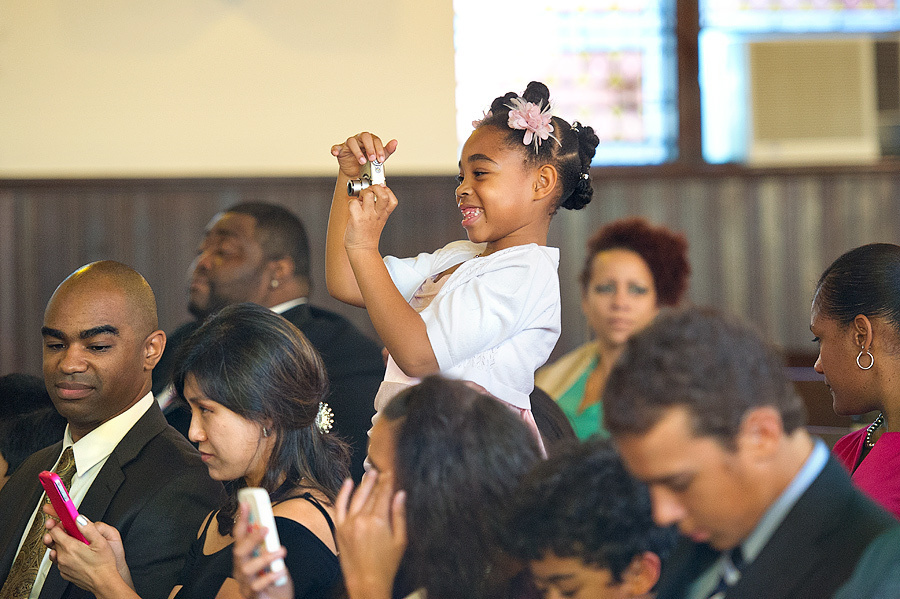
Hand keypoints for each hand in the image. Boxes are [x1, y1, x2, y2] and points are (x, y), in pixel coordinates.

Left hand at [42, 506, 133, 595]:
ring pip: (56, 551)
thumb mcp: (100, 541)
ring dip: (62, 545)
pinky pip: (60, 561)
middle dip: (60, 534)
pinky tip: (75, 555)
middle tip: (68, 531)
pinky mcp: (64, 573)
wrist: (103, 582)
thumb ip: (88, 528)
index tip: (61, 522)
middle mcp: (63, 557)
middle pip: (54, 540)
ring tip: (73, 543)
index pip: (54, 531)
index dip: (57, 524)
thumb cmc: (104, 564)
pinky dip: (65, 556)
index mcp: (70, 547)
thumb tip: (79, 519)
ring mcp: (62, 566)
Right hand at [233, 502, 292, 598]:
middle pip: (239, 552)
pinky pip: (257, 586)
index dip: (241, 520)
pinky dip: (270, 576)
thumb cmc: (274, 580)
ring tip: (281, 551)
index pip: (239, 537)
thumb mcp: (272, 559)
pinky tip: (282, 571)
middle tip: (266, 529)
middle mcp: (241, 570)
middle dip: (251, 538)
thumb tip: (267, 525)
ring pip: (246, 569)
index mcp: (244, 558)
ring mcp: (245, 584)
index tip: (245, 504)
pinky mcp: (253, 596)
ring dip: (265, 557)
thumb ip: (267, 545)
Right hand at [332, 132, 397, 177]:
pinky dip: (335, 149)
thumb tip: (395, 142)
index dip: (379, 149)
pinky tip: (335, 152)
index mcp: (370, 140)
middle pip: (365, 136)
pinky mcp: (341, 150)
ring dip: (357, 151)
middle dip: (370, 148)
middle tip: (372, 159)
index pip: (375, 140)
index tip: (381, 159)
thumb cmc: (369, 163)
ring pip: (352, 142)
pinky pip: (336, 147)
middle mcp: (360, 139)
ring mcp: (349, 144)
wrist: (358, 174)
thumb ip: (387, 150)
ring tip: (362, 161)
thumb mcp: (379, 158)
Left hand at [334, 472, 406, 598]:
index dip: (388, 482)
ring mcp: (348, 523)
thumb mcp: (400, 540)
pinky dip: (343, 493)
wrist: (367, 583)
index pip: (384, 494)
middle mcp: (361, 519)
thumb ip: (399, 515)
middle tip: (382, 471)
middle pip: (371, 494)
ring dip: (364, 483)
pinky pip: (339, 506)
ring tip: (370, 473)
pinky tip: (348, 482)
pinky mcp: (339, 529)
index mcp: (378, 521)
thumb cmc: (386, 565)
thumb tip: (401, 495)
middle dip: (378, 481)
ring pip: (357, 497)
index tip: (391, 473)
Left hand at [344, 184, 397, 251]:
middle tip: (369, 192)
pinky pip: (353, 203)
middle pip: (383, 194)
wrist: (362, 250)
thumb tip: (369, 192)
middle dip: (375, 187)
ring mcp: (367, 216)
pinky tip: (353, 209)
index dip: (387, 191)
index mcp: (384, 214)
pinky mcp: (357, 219)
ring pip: (367, 194)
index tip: (381, 190)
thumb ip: (377, 207)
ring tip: (360, 200)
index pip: (392, 199)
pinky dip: (351, 203)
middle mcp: (377, 214)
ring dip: (362, 193)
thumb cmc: (367, 235)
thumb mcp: (379, 221)